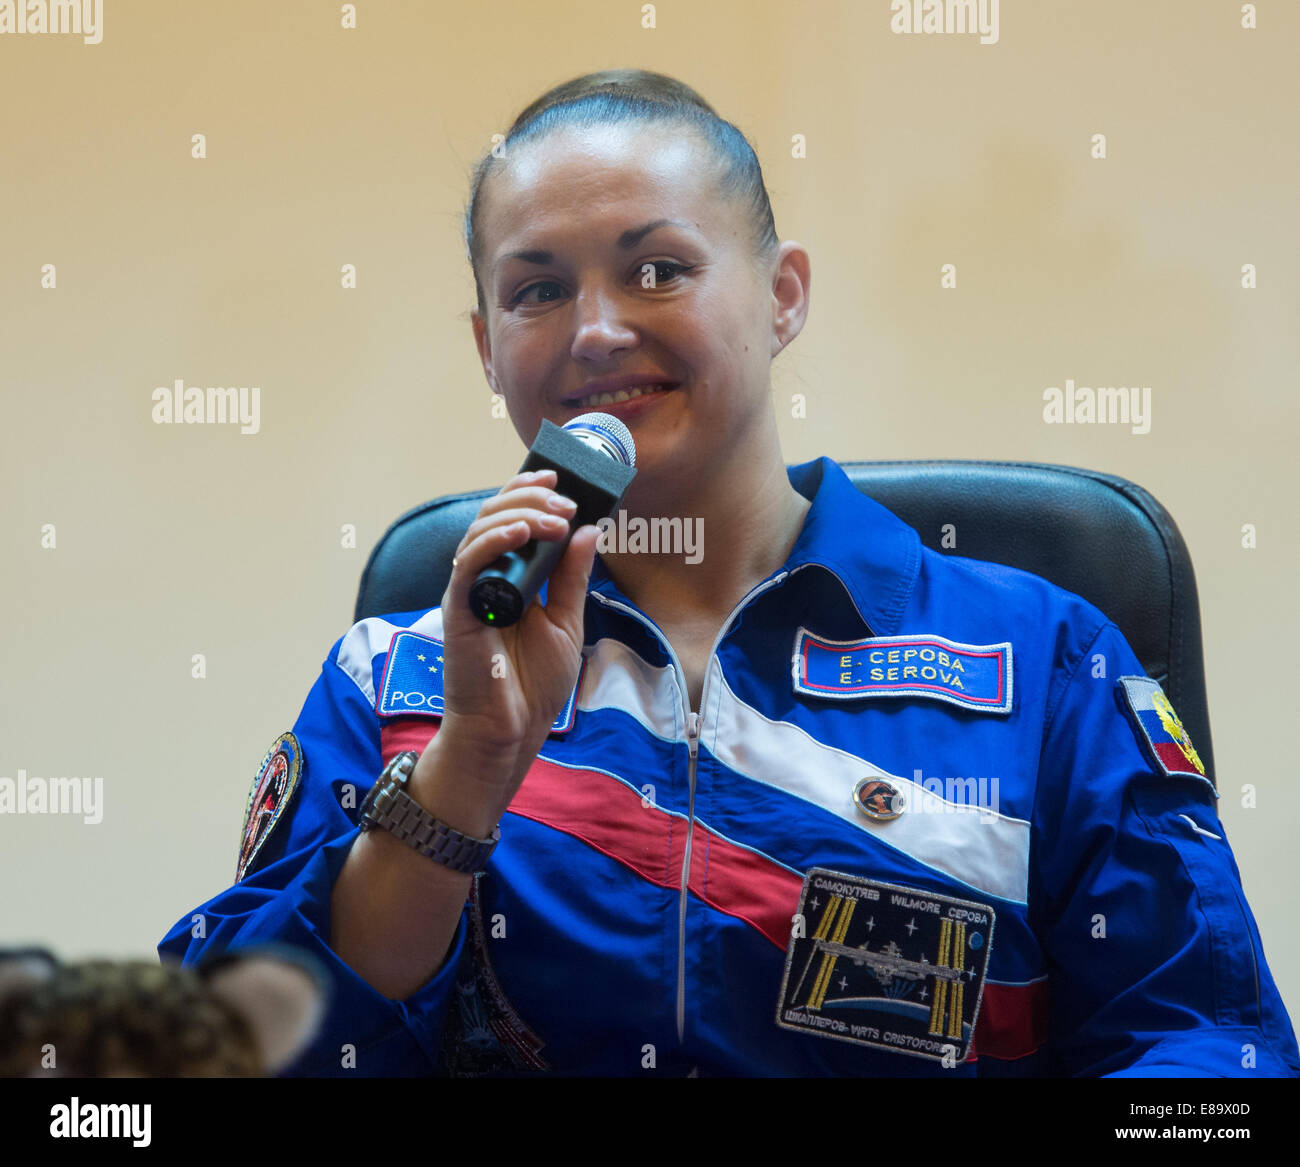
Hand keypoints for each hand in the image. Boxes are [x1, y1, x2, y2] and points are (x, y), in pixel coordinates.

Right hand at [416, 468, 599, 809]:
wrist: (510, 729)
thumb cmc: (533, 682)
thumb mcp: (566, 619)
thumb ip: (572, 575)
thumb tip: (589, 529)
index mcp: (511, 576)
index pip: (513, 518)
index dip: (530, 491)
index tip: (560, 478)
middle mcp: (487, 576)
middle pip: (496, 514)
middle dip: (532, 497)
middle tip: (566, 500)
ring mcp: (471, 589)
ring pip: (481, 529)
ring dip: (520, 513)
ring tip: (555, 517)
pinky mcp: (460, 606)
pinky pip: (469, 561)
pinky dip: (493, 540)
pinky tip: (521, 532)